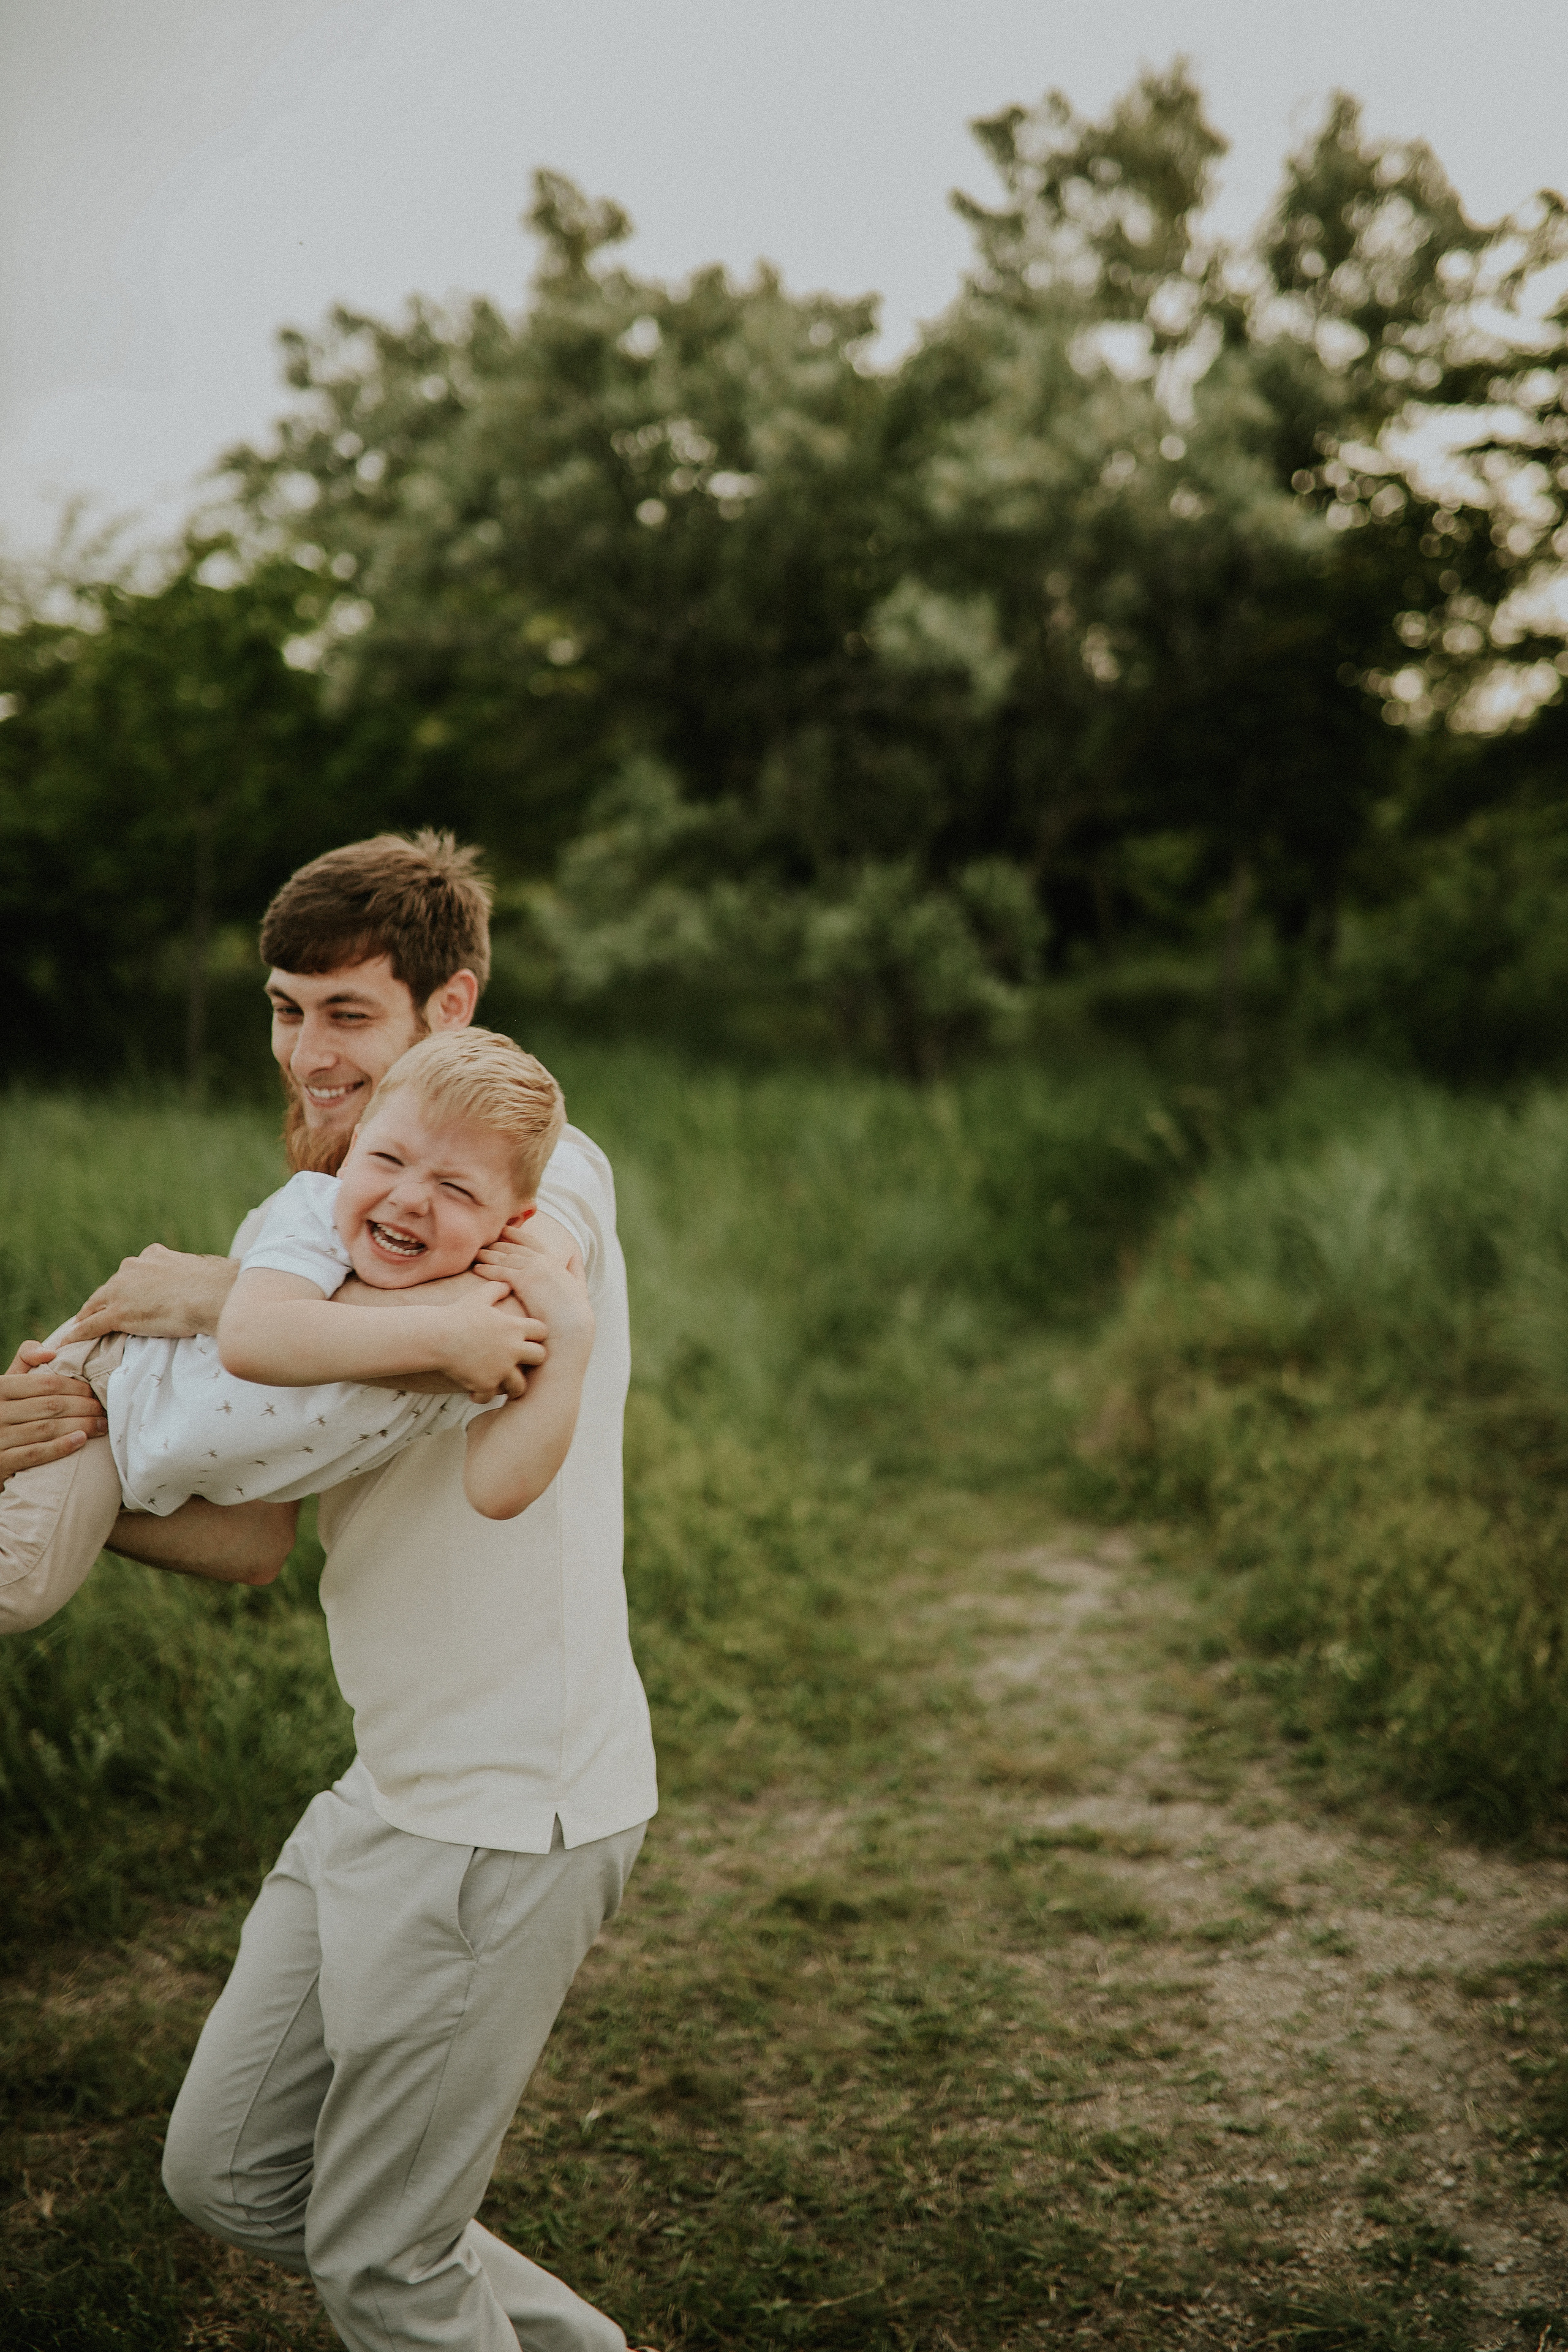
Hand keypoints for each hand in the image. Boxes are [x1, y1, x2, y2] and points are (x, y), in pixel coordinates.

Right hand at [0, 1346, 107, 1486]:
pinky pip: (35, 1454)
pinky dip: (61, 1447)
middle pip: (52, 1406)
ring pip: (47, 1429)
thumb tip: (50, 1353)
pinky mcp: (2, 1462)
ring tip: (101, 1425)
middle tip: (104, 1410)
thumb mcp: (8, 1383)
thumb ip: (25, 1360)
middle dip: (84, 1407)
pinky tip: (82, 1440)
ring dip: (80, 1426)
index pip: (47, 1383)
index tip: (95, 1391)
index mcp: (0, 1388)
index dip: (76, 1387)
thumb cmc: (4, 1410)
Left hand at [68, 1246, 238, 1344]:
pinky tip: (69, 1341)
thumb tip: (208, 1282)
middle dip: (106, 1300)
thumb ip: (191, 1276)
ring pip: (96, 1304)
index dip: (127, 1287)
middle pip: (110, 1287)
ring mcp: (123, 1290)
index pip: (131, 1273)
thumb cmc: (217, 1285)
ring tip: (80, 1326)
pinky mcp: (118, 1313)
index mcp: (153, 1255)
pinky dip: (78, 1333)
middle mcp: (133, 1267)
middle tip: (101, 1314)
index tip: (127, 1295)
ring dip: (88, 1315)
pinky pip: (91, 1325)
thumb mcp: (201, 1271)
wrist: (213, 1294)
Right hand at [436, 1284, 546, 1402]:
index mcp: (514, 1327)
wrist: (436, 1336)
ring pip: (520, 1386)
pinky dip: (483, 1396)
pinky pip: (490, 1397)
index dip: (536, 1334)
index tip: (528, 1338)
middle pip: (540, 1357)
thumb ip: (496, 1289)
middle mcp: (512, 1349)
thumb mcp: (478, 1297)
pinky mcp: (485, 1384)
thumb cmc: (456, 1314)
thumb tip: (507, 1284)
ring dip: (512, 1387)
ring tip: (506, 1386)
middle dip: (532, 1360)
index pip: (542, 1331)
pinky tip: (476, 1392)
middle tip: (523, 1362)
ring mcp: (500, 1369)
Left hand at [474, 1228, 593, 1353]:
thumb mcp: (578, 1284)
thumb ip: (575, 1268)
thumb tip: (575, 1255)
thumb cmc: (574, 1312)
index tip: (503, 1230)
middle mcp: (542, 1260)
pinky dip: (487, 1268)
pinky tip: (477, 1269)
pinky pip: (500, 1271)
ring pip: (505, 1257)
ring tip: (475, 1255)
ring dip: (489, 1254)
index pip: (530, 1242)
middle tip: (482, 1242)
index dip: (516, 1235)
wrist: (571, 1327)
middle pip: (514, 1248)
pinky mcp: (524, 1280)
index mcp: (553, 1260)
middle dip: (498, 1244)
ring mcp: (533, 1268)